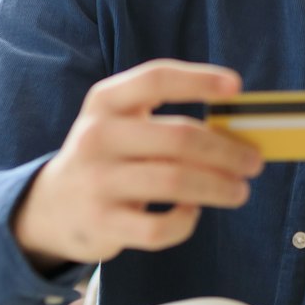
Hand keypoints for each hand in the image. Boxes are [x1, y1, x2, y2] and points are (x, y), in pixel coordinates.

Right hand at [12, 60, 265, 267]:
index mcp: (106, 101)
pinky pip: (160, 227)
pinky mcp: (102, 223)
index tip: (235, 87)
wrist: (50, 206)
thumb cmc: (108, 158)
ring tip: (239, 190)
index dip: (199, 79)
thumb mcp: (122, 125)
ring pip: (176, 182)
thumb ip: (167, 121)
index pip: (156, 78)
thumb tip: (238, 132)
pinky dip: (186, 221)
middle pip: (179, 137)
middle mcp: (98, 136)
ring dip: (219, 186)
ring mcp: (97, 181)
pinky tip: (192, 211)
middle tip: (253, 162)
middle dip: (227, 151)